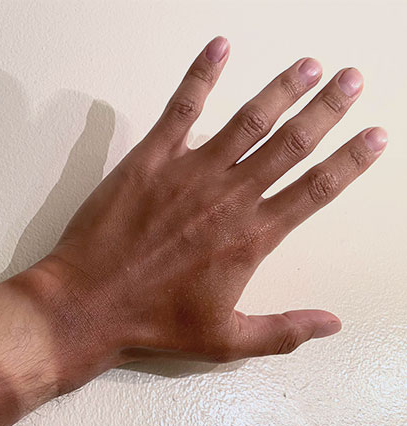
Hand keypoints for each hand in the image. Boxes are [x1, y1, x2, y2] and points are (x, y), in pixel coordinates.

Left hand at [33, 36, 386, 363]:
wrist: (89, 305)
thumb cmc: (152, 325)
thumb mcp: (225, 340)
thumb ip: (283, 331)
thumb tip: (332, 324)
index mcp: (250, 238)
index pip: (315, 190)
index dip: (350, 162)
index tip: (374, 136)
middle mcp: (227, 199)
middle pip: (290, 145)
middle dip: (326, 110)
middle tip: (352, 81)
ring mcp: (188, 175)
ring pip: (247, 122)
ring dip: (281, 89)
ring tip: (308, 66)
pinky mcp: (149, 162)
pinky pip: (180, 109)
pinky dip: (201, 75)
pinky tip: (219, 47)